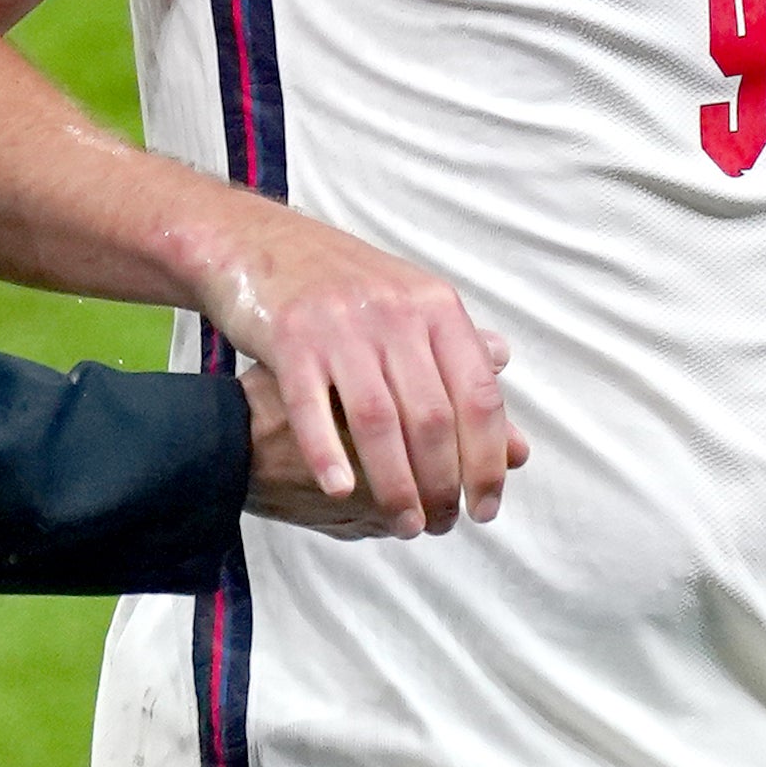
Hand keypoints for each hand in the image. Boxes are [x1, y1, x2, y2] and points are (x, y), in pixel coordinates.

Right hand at [190, 200, 525, 537]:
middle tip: (441, 524)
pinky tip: (342, 492)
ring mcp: (341, 326)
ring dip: (395, 485)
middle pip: (433, 418)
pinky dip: (328, 454)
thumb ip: (456, 346)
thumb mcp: (411, 300)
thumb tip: (507, 374)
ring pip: (379, 422)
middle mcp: (395, 315)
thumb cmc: (342, 282)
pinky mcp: (289, 338)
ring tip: (405, 524)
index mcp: (436, 308)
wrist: (259, 242)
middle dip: (442, 485)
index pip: (479, 397)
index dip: (488, 460)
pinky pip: (312, 408)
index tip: (485, 506)